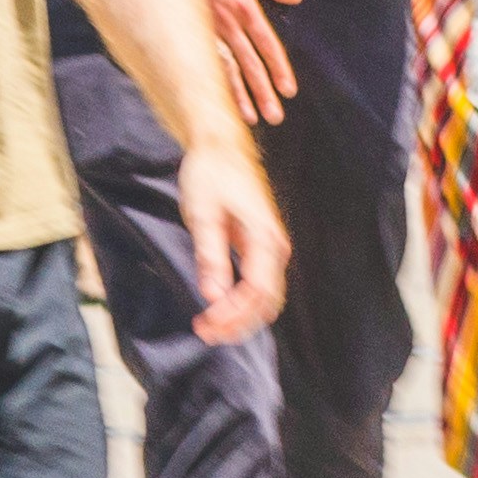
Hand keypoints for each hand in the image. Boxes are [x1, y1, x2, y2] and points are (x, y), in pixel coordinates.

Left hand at [177, 143, 291, 348]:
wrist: (220, 145)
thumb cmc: (210, 174)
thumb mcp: (203, 214)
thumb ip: (211, 256)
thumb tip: (213, 296)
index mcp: (265, 236)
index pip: (257, 291)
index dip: (233, 316)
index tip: (204, 325)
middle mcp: (275, 244)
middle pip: (268, 300)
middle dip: (239, 323)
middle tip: (205, 332)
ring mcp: (271, 245)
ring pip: (267, 296)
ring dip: (242, 316)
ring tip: (210, 326)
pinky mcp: (261, 244)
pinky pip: (260, 284)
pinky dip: (243, 302)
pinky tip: (220, 307)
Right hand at [209, 0, 304, 123]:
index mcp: (244, 8)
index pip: (266, 45)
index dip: (278, 68)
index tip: (288, 91)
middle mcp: (227, 25)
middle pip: (249, 65)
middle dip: (262, 92)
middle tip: (274, 116)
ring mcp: (207, 32)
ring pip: (226, 69)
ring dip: (238, 95)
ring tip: (250, 118)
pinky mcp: (190, 34)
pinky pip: (203, 63)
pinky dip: (212, 83)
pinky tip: (218, 102)